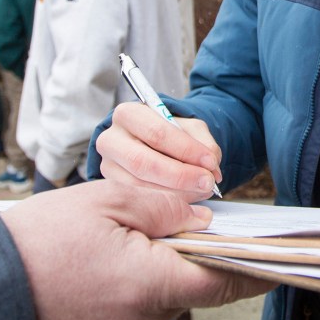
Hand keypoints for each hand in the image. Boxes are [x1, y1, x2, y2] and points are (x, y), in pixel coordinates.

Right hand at [0, 178, 271, 319]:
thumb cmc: (34, 244)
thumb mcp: (104, 202)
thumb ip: (163, 206)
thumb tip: (201, 216)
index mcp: (151, 286)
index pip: (226, 281)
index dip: (256, 267)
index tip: (281, 259)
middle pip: (187, 286)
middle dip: (179, 255)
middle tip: (152, 223)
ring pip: (156, 300)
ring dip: (146, 272)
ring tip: (104, 243)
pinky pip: (129, 315)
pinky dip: (123, 290)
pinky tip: (91, 268)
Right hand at [95, 102, 222, 200]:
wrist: (152, 144)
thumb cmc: (171, 134)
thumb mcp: (190, 128)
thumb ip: (204, 143)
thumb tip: (211, 166)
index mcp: (128, 115)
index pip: (156, 133)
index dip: (186, 150)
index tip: (210, 162)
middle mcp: (110, 139)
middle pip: (143, 162)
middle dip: (180, 176)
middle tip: (207, 182)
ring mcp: (108, 166)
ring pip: (139, 186)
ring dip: (176, 193)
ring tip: (200, 190)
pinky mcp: (111, 188)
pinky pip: (137, 201)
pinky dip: (165, 204)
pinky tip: (185, 201)